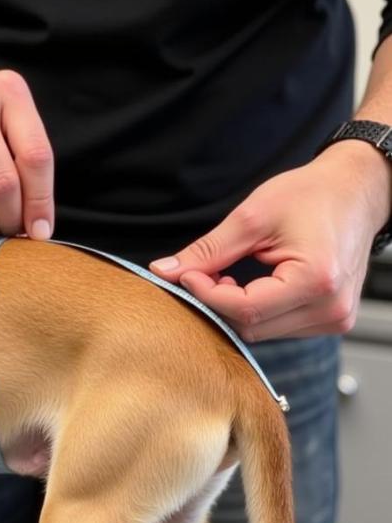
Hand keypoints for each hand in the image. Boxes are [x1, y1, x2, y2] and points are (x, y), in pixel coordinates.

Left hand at [149, 141, 391, 340]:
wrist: (358, 190)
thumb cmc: (314, 195)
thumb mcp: (253, 217)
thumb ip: (207, 250)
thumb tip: (164, 271)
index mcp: (316, 281)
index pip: (244, 310)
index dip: (207, 295)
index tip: (187, 275)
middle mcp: (330, 308)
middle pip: (250, 326)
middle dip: (218, 302)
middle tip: (203, 273)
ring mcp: (333, 318)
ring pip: (260, 331)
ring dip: (235, 308)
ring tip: (230, 274)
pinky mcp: (330, 320)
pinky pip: (276, 327)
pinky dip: (254, 310)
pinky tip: (251, 284)